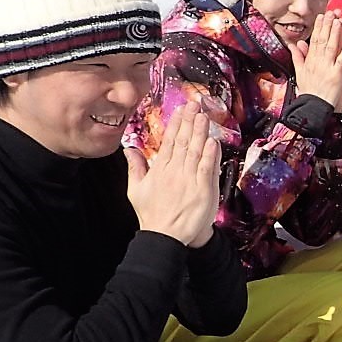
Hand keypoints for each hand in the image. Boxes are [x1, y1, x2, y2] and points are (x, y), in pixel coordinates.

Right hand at [125, 99, 220, 247]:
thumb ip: (134, 167)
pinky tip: (212, 141)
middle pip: (183, 141)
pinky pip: (206, 168)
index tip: (181, 109)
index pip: (169, 141)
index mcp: (159, 170)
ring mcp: (189, 180)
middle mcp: (174, 171)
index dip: (176, 124)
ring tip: (204, 116)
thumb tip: (128, 149)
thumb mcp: (135, 190)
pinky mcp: (202, 190)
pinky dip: (209, 154)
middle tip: (195, 104)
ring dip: (200, 132)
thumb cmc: (152, 215)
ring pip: (195, 151)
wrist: (165, 237)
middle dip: (189, 121)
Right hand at [290, 11, 341, 110]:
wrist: (314, 108)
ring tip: (340, 21)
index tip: (323, 15)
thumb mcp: (300, 73)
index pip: (315, 40)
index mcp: (310, 61)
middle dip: (328, 25)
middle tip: (332, 12)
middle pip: (323, 40)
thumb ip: (298, 57)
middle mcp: (318, 62)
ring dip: (336, 33)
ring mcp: (327, 68)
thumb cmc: (310, 91)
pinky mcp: (336, 76)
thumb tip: (295, 44)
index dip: (319, 27)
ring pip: (331, 47)